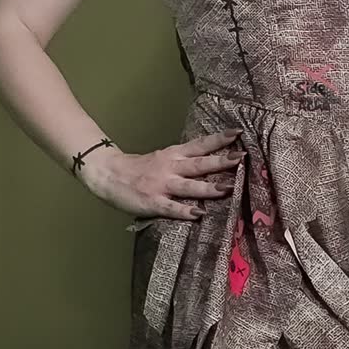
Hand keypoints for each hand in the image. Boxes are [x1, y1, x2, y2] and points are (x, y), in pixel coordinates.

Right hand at [79, 131, 244, 220]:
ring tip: (228, 188)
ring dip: (208, 188)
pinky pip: (171, 207)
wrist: (107, 173)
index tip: (238, 133)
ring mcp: (161, 185)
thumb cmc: (138, 168)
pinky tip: (199, 214)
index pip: (199, 145)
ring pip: (189, 186)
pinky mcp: (152, 202)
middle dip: (220, 161)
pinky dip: (185, 211)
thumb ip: (183, 160)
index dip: (218, 140)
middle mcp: (170, 167)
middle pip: (199, 164)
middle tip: (240, 158)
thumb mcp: (162, 158)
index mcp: (173, 155)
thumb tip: (213, 161)